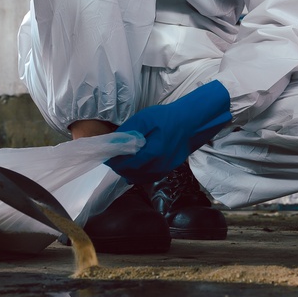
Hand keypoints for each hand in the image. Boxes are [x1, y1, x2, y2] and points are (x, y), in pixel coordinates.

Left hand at [106, 80, 231, 183]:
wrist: (191, 123)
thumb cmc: (168, 118)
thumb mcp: (145, 119)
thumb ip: (128, 132)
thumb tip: (113, 142)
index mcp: (152, 154)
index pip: (125, 164)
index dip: (112, 160)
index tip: (105, 154)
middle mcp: (157, 166)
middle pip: (130, 173)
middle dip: (118, 166)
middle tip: (112, 156)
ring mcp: (162, 171)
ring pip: (138, 178)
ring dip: (126, 171)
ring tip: (121, 160)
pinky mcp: (166, 171)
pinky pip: (147, 177)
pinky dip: (137, 173)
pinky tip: (134, 164)